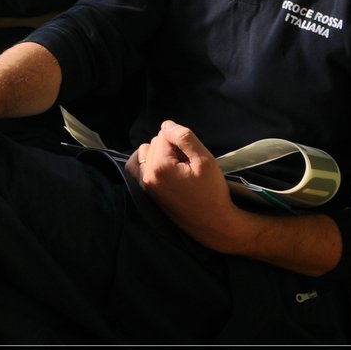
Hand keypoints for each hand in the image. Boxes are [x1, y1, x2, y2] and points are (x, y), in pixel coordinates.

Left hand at [127, 120, 238, 251]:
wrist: (213, 224)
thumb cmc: (212, 193)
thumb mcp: (205, 160)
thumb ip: (184, 138)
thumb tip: (166, 125)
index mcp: (160, 166)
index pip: (165, 134)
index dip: (181, 140)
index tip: (192, 156)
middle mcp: (147, 175)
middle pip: (154, 142)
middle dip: (171, 147)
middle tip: (188, 163)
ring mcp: (144, 185)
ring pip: (146, 152)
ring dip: (160, 153)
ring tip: (178, 166)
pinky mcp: (146, 192)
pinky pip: (137, 167)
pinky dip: (148, 162)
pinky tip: (162, 167)